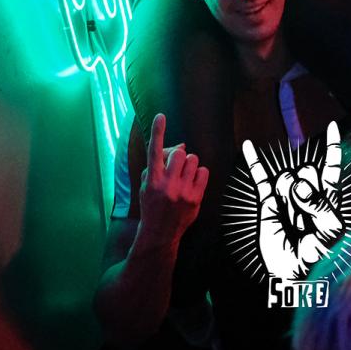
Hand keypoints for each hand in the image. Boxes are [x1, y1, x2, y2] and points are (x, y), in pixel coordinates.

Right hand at [138, 114, 208, 247]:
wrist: (159, 233)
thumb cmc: (152, 204)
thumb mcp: (146, 184)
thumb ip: (159, 162)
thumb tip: (182, 145)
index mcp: (152, 180)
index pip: (154, 151)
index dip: (157, 132)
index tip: (160, 116)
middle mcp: (167, 185)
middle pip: (180, 153)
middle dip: (178, 157)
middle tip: (175, 169)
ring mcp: (182, 192)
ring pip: (193, 159)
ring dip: (189, 165)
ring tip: (184, 177)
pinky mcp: (196, 198)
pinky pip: (204, 171)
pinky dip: (199, 174)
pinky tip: (192, 183)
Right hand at [242, 120, 343, 280]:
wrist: (290, 271)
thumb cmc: (315, 253)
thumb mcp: (328, 231)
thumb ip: (320, 205)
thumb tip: (299, 185)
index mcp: (326, 197)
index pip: (330, 167)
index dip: (331, 147)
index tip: (333, 125)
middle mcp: (307, 191)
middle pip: (308, 172)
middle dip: (307, 194)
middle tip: (307, 221)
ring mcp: (287, 195)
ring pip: (288, 179)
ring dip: (290, 202)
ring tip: (293, 224)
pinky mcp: (268, 201)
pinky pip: (261, 178)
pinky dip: (254, 162)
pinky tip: (247, 146)